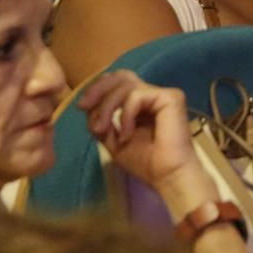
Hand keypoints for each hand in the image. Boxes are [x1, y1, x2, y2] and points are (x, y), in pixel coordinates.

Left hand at [78, 70, 205, 204]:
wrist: (167, 176)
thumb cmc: (145, 162)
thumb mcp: (112, 140)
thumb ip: (101, 120)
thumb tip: (87, 105)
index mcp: (140, 103)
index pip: (117, 82)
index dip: (97, 89)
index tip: (82, 107)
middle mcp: (151, 94)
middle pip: (120, 75)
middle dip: (98, 89)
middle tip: (84, 106)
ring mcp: (161, 94)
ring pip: (125, 84)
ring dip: (107, 107)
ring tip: (103, 130)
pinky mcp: (170, 97)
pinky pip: (136, 96)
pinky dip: (125, 115)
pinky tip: (126, 135)